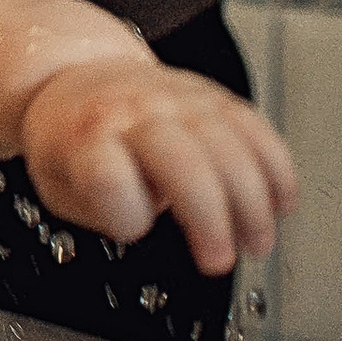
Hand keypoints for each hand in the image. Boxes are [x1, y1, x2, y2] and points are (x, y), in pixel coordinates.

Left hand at [22, 58, 295, 276]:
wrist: (74, 80)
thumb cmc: (72, 144)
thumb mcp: (59, 185)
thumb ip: (99, 210)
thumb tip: (141, 223)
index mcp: (86, 137)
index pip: (109, 176)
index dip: (128, 214)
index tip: (137, 230)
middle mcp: (135, 111)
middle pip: (182, 159)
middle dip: (209, 218)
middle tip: (218, 260)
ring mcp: (178, 99)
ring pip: (229, 143)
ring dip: (252, 202)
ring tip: (257, 242)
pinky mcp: (212, 95)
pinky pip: (256, 126)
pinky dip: (276, 168)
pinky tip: (282, 202)